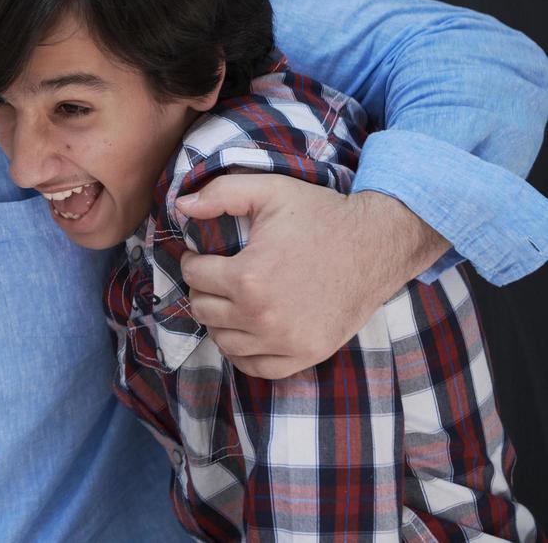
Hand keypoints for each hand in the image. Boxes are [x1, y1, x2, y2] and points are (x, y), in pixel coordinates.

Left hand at [176, 175, 448, 378]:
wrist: (378, 243)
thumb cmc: (322, 215)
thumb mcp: (270, 190)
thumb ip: (220, 193)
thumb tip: (180, 205)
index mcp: (247, 277)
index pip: (193, 276)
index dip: (194, 260)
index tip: (204, 254)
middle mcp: (262, 317)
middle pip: (203, 310)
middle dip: (204, 288)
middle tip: (217, 275)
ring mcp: (286, 341)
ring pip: (223, 341)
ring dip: (220, 319)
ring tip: (231, 299)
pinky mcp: (307, 354)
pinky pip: (256, 367)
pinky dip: (244, 351)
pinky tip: (247, 329)